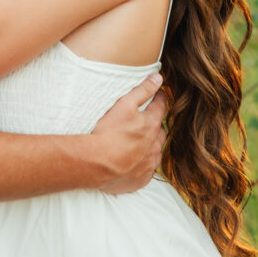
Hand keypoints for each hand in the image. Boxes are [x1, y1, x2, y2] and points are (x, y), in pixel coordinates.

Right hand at [91, 73, 166, 194]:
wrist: (97, 164)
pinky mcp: (141, 178)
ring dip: (151, 145)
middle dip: (156, 124)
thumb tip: (159, 78)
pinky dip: (143, 164)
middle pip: (160, 131)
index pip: (160, 107)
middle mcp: (154, 144)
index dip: (159, 99)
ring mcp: (149, 163)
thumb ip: (143, 90)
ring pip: (156, 151)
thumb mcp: (124, 104)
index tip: (158, 94)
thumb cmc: (108, 132)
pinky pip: (147, 170)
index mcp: (151, 124)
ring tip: (140, 142)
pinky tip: (135, 161)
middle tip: (147, 120)